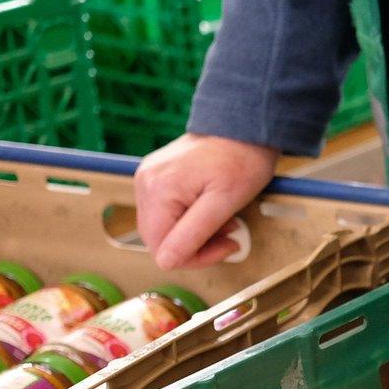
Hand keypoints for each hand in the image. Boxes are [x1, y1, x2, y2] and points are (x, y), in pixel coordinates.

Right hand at [135, 134, 277, 268]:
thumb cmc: (241, 160)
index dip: (195, 257)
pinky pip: (166, 211)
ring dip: (194, 234)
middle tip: (228, 234)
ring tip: (223, 220)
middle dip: (196, 246)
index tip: (227, 246)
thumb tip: (165, 262)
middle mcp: (145, 183)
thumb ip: (192, 234)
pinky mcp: (156, 177)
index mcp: (158, 190)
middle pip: (158, 239)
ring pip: (163, 228)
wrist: (243, 126)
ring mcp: (148, 178)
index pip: (162, 248)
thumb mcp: (224, 203)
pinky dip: (188, 219)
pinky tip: (210, 211)